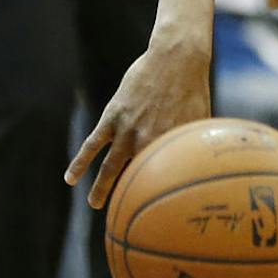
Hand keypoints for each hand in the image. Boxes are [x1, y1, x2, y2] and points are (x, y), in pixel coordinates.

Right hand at [66, 38, 211, 207]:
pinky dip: (80, 162)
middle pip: (136, 177)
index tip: (158, 216)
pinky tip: (69, 179)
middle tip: (123, 219)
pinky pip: (92, 144)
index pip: (165, 177)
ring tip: (94, 205)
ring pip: (111, 165)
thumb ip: (197, 142)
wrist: (176, 59)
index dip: (160, 196)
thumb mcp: (201, 118)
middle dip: (129, 199)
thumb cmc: (193, 87)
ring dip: (101, 186)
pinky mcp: (113, 117)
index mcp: (173, 144)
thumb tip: (207, 161)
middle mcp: (149, 140)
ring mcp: (128, 129)